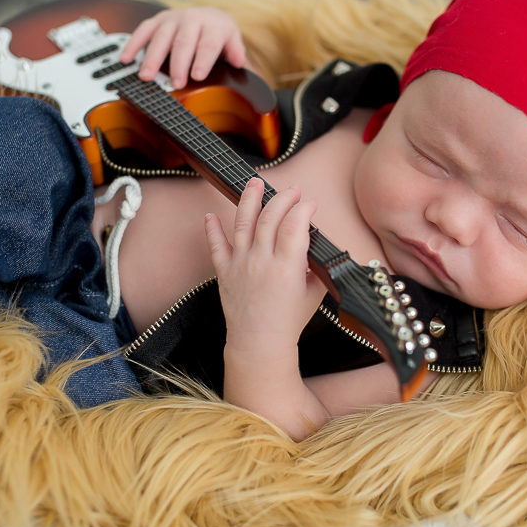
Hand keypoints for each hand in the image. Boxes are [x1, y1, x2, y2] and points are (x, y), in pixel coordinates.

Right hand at [119, 7, 248, 88]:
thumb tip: (239, 61)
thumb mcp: (232, 41)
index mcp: (213, 25)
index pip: (208, 44)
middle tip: (176, 83)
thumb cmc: (218, 34)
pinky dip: (133, 44)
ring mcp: (173, 18)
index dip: (203, 60)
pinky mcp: (157, 20)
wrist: (208, 14)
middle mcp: (192, 19)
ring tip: (147, 76)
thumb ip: (236, 52)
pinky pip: (143, 31)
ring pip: (161, 37)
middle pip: (183, 42)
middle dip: (178, 64)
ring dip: (153, 58)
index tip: (198, 76)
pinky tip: (126, 58)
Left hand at [204, 178, 326, 355]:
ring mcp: (240, 264)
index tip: (310, 205)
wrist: (259, 344)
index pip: (295, 226)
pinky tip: (211, 215)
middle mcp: (261, 261)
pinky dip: (212, 229)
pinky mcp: (224, 272)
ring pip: (243, 223)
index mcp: (286, 267)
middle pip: (271, 218)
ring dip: (249, 199)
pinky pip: (216, 246)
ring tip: (254, 183)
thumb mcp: (314, 294)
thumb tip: (314, 248)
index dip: (303, 210)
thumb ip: (315, 268)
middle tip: (292, 190)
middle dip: (283, 198)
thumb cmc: (288, 322)